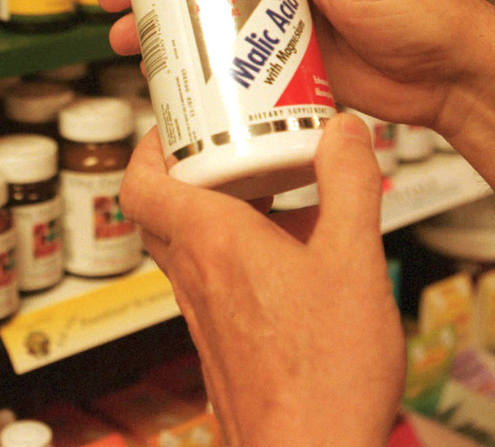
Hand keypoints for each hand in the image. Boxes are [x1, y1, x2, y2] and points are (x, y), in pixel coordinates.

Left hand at [120, 114, 404, 446]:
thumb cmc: (325, 374)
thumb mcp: (355, 260)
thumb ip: (350, 186)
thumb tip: (344, 132)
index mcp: (211, 241)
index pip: (139, 181)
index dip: (147, 144)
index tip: (177, 121)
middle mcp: (194, 276)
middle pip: (160, 207)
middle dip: (184, 168)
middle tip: (223, 145)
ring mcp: (203, 312)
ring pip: (187, 244)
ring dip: (214, 209)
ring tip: (265, 188)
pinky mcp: (221, 341)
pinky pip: (211, 279)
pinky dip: (234, 251)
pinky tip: (288, 254)